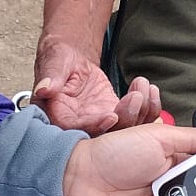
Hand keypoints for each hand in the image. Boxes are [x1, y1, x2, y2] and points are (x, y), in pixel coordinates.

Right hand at [33, 35, 161, 133]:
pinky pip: (132, 119)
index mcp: (57, 117)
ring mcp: (98, 123)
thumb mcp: (54, 62)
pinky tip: (150, 90)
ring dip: (139, 111)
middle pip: (104, 135)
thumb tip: (44, 88)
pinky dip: (146, 108)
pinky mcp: (113, 116)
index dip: (95, 125)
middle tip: (136, 97)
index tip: (112, 115)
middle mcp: (78, 126)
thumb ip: (51, 77)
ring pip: (123, 129)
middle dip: (125, 119)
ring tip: (143, 87)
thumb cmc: (58, 59)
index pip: (75, 129)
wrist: (71, 60)